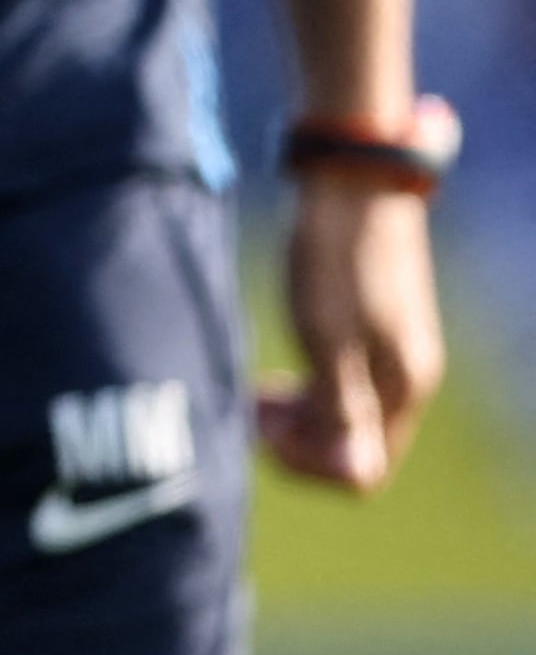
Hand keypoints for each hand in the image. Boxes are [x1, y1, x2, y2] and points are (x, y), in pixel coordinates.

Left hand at [260, 174, 443, 490]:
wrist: (349, 181)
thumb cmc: (334, 258)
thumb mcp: (328, 335)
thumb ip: (341, 407)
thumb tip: (354, 474)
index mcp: (402, 387)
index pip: (363, 470)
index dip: (308, 465)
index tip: (261, 431)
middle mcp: (404, 377)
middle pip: (353, 446)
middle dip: (299, 441)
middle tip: (250, 410)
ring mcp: (389, 351)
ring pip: (344, 415)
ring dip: (299, 418)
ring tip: (255, 396)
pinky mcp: (369, 327)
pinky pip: (340, 385)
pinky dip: (305, 390)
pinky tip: (272, 378)